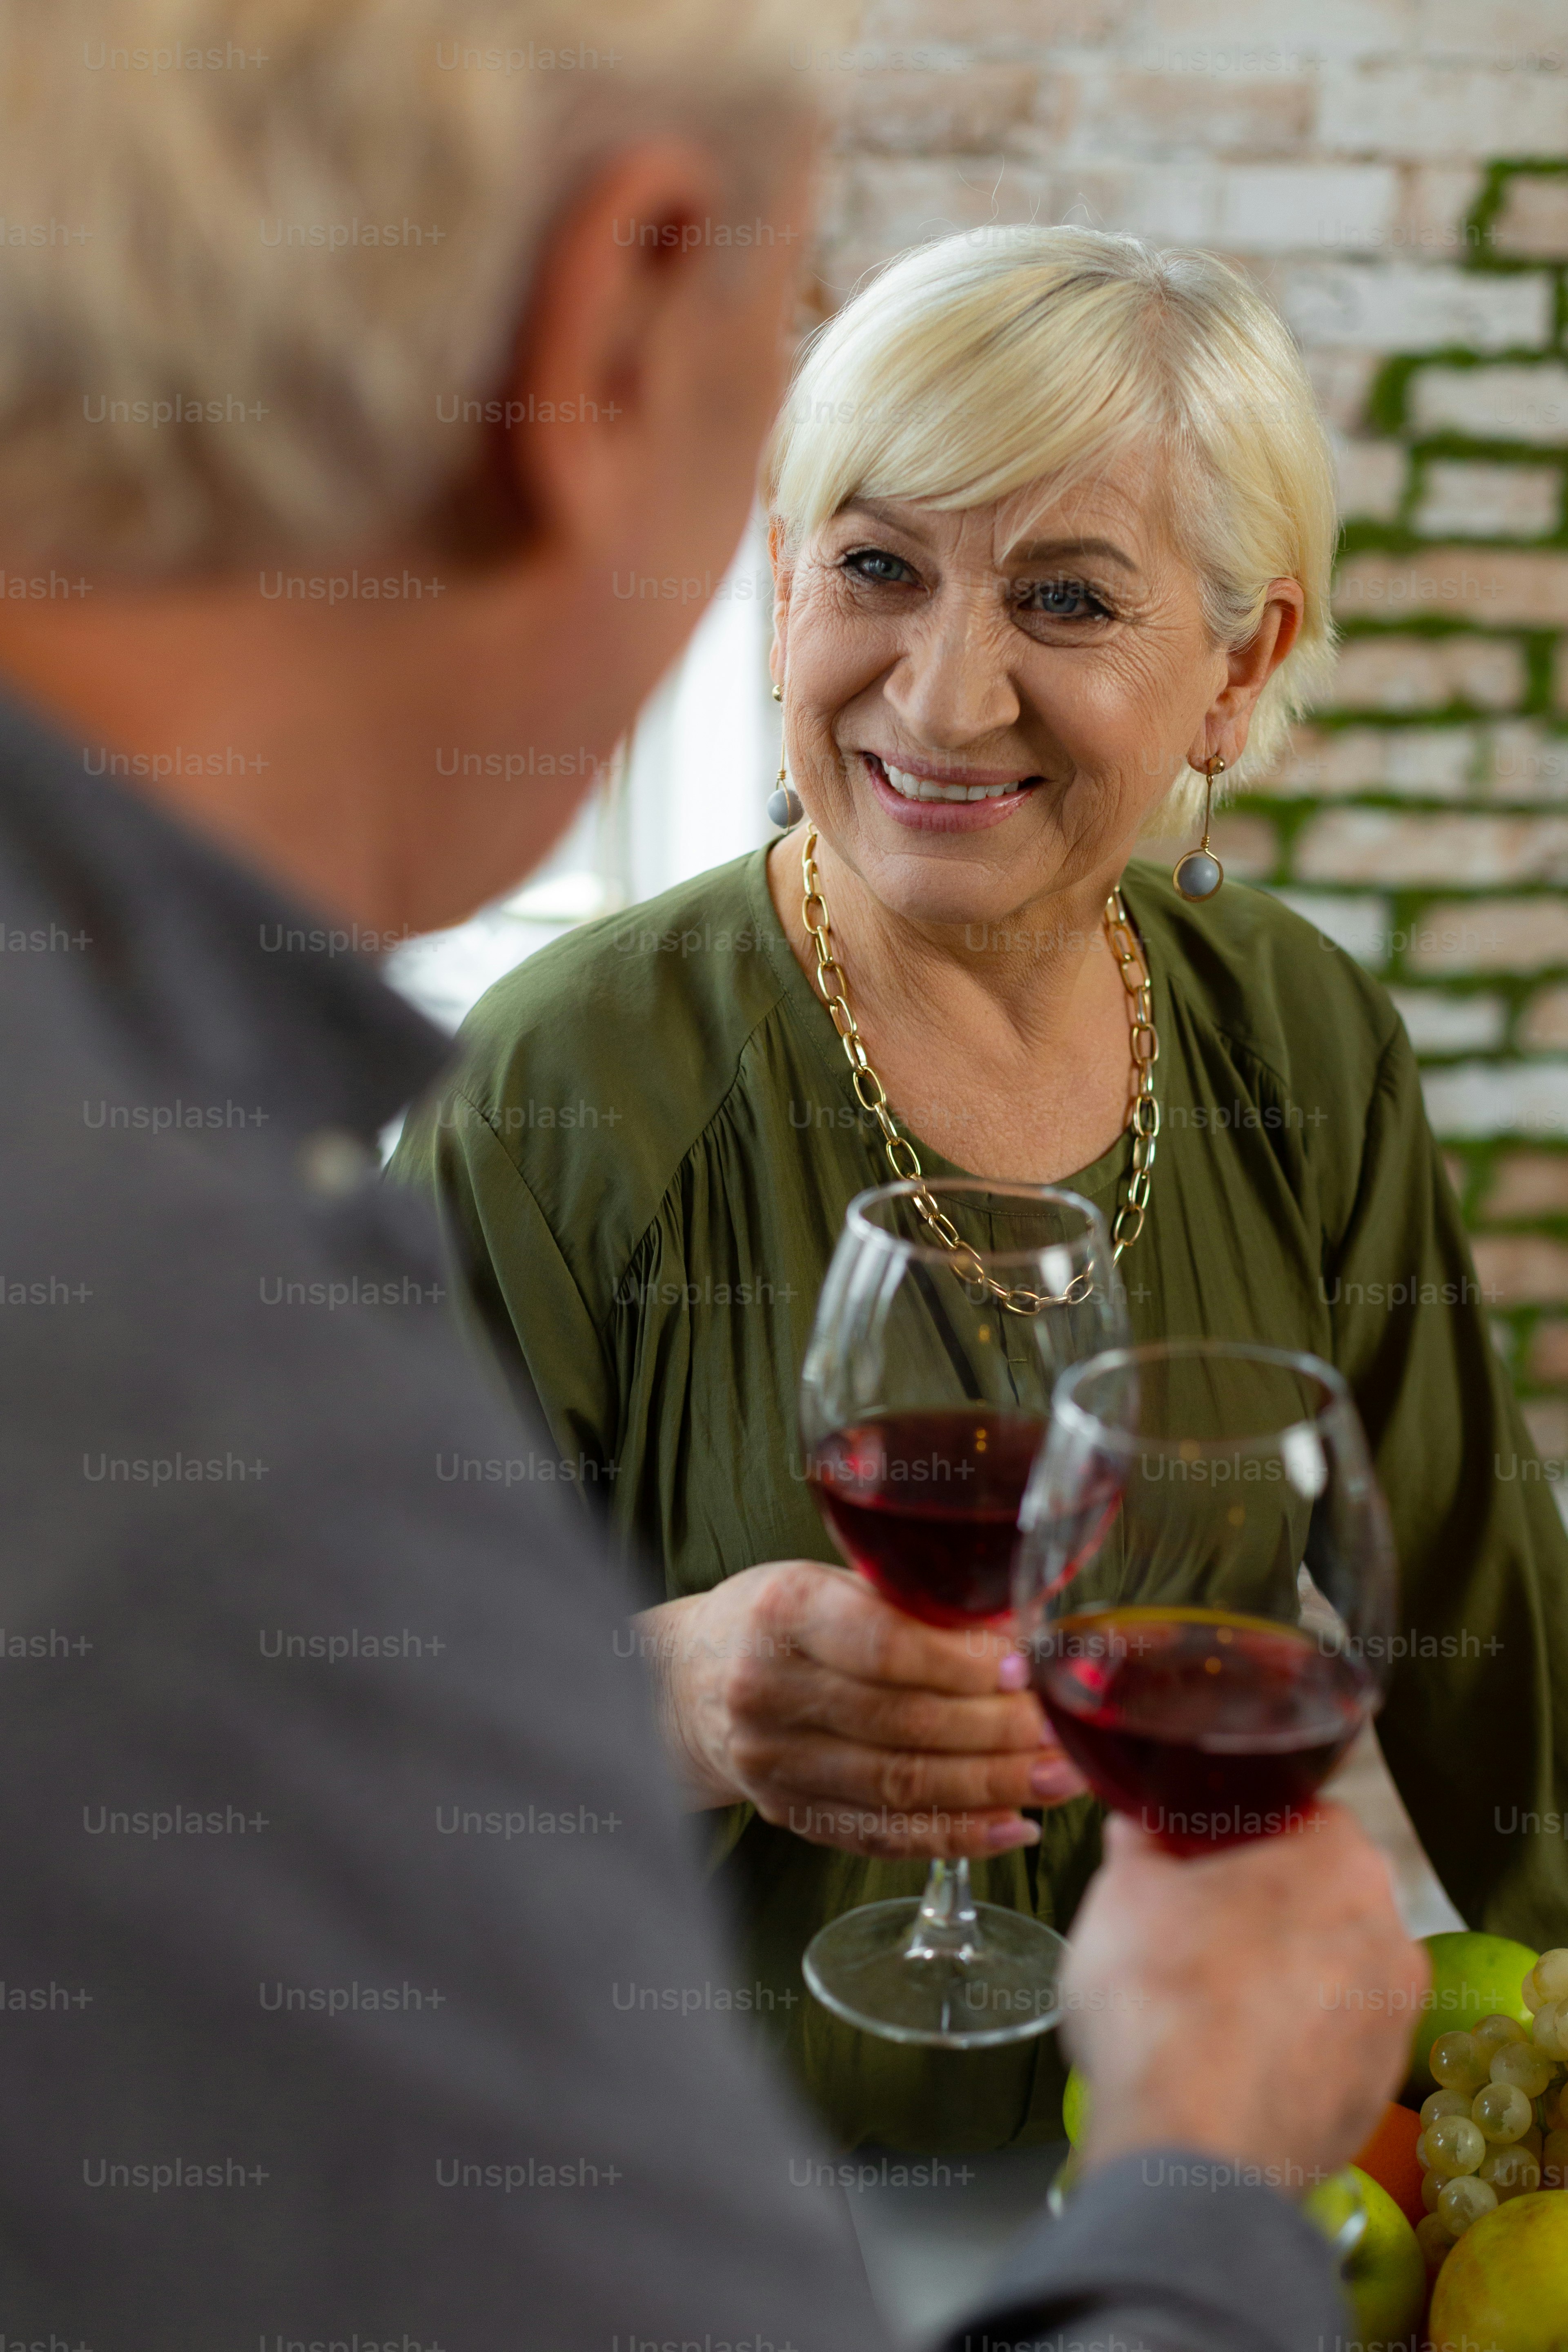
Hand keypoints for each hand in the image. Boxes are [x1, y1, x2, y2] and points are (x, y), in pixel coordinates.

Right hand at [632, 1561, 1087, 1858]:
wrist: (691, 1679)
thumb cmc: (779, 1616)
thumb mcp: (830, 1579)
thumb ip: (912, 1604)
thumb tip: (1019, 1633)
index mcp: (782, 1612)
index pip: (882, 1645)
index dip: (960, 1662)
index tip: (1024, 1667)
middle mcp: (768, 1690)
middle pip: (900, 1724)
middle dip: (997, 1733)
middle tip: (1062, 1733)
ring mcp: (773, 1762)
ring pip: (899, 1787)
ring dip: (990, 1789)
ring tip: (1058, 1780)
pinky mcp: (788, 1813)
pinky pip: (881, 1836)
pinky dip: (953, 1836)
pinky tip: (1011, 1827)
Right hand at [1063, 1807, 1429, 2190]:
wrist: (1188, 2149)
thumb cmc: (1162, 1997)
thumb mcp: (1123, 1891)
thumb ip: (1139, 1846)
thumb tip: (1137, 1831)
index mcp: (1343, 1862)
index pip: (1302, 1817)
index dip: (1243, 1833)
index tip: (1200, 1858)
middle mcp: (1391, 1937)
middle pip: (1323, 1899)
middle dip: (1268, 1908)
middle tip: (1197, 1927)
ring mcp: (1392, 2026)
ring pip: (1331, 1977)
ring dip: (1283, 1981)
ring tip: (1210, 2004)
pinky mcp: (1376, 2100)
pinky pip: (1330, 2050)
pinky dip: (1291, 2049)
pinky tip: (1231, 2061)